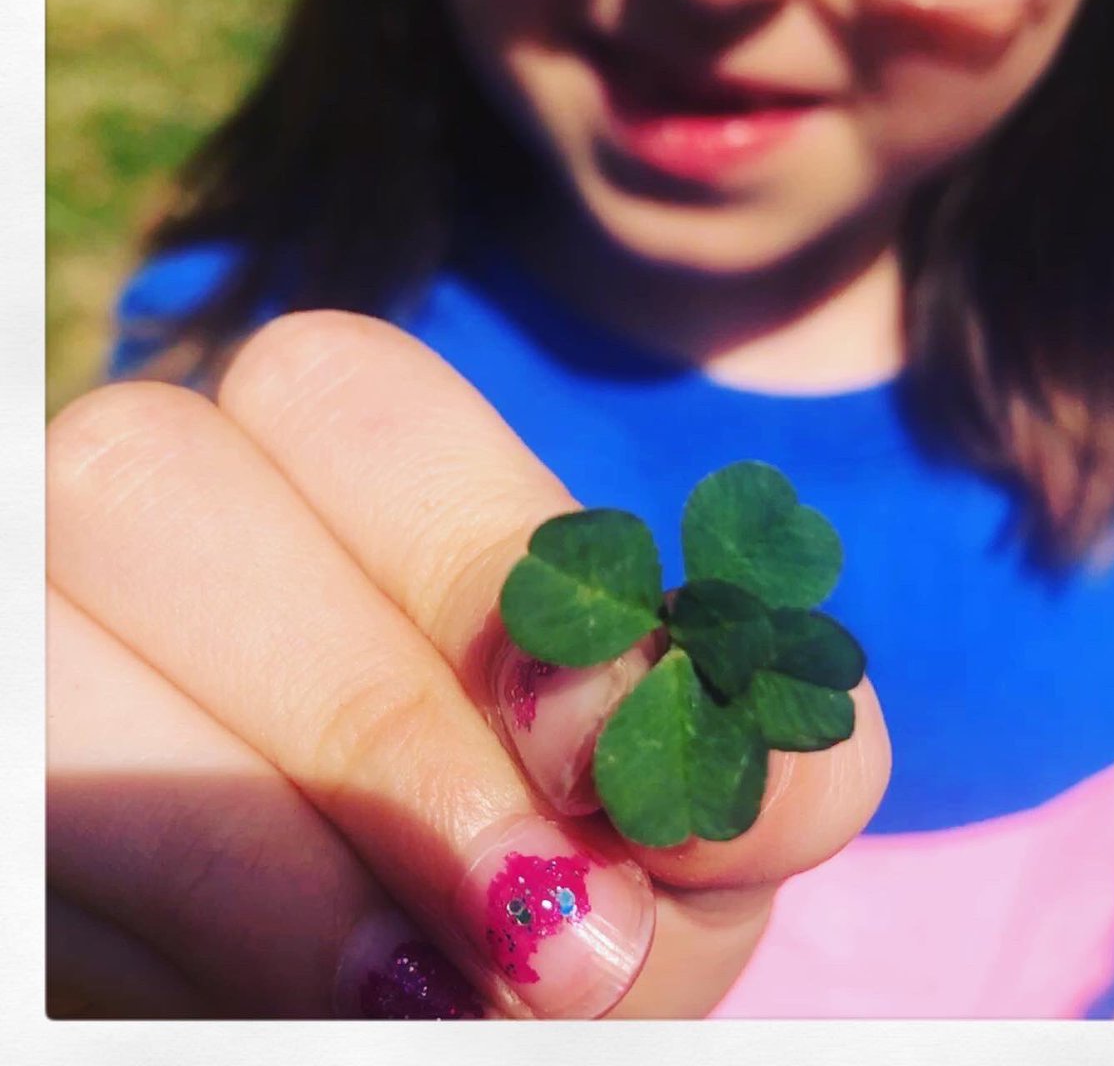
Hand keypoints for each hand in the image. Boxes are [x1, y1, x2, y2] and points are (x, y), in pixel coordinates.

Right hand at [47, 311, 890, 1018]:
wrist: (504, 1008)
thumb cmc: (602, 896)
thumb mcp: (704, 833)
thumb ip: (759, 766)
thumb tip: (712, 732)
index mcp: (347, 461)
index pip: (341, 391)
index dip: (465, 561)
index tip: (594, 753)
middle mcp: (168, 513)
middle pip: (152, 479)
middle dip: (364, 723)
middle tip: (546, 930)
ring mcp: (58, 642)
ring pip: (50, 664)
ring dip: (251, 858)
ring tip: (432, 1003)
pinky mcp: (22, 796)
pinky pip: (30, 833)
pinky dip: (167, 952)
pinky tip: (296, 1011)